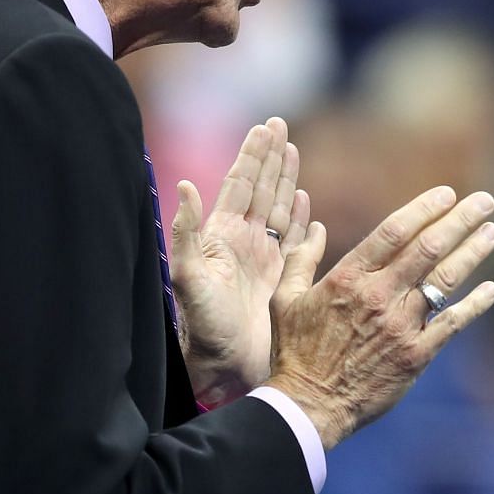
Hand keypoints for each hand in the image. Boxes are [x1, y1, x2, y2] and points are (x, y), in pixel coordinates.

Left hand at [169, 117, 305, 406]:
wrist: (221, 367)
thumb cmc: (201, 326)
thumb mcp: (187, 277)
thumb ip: (186, 233)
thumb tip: (183, 186)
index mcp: (225, 235)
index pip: (241, 184)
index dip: (253, 155)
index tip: (265, 126)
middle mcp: (245, 242)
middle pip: (262, 188)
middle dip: (272, 157)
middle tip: (280, 126)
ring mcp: (264, 260)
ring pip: (281, 209)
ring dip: (287, 181)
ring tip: (294, 153)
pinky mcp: (281, 280)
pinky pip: (297, 243)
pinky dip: (305, 223)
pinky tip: (310, 207)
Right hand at [266, 184, 493, 448]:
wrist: (308, 406)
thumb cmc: (294, 351)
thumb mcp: (285, 299)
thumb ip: (301, 258)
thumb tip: (315, 225)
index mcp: (349, 278)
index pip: (394, 230)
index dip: (424, 208)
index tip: (447, 193)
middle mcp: (379, 296)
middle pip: (429, 247)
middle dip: (461, 219)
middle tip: (485, 201)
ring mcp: (400, 326)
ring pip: (445, 279)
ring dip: (474, 252)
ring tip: (493, 232)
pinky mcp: (415, 355)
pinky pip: (452, 323)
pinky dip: (475, 304)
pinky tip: (491, 288)